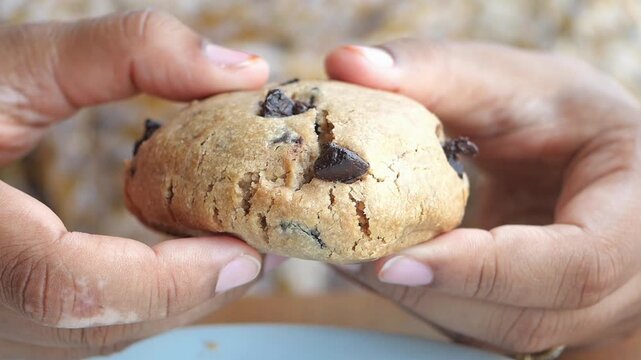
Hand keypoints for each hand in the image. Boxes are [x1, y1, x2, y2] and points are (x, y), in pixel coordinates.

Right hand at [0, 10, 268, 358]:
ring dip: (177, 300)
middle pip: (99, 327)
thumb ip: (125, 52)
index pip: (67, 289)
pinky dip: (144, 302)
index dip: (169, 280)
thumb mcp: (9, 64)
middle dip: (195, 291)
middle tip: (257, 241)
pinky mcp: (6, 327)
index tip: (245, 253)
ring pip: (97, 338)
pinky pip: (85, 332)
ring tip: (228, 246)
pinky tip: (174, 262)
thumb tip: (243, 70)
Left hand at [326, 40, 640, 354]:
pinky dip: (432, 299)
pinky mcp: (545, 315)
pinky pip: (486, 326)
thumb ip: (433, 70)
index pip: (575, 264)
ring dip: (423, 299)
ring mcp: (587, 309)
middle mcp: (624, 279)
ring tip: (359, 255)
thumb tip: (346, 62)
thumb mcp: (511, 82)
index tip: (395, 260)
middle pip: (529, 315)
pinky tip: (391, 262)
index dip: (483, 268)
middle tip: (352, 254)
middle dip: (432, 290)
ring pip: (501, 333)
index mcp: (636, 212)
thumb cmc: (559, 113)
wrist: (584, 151)